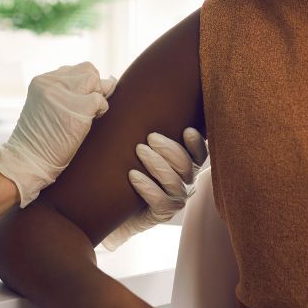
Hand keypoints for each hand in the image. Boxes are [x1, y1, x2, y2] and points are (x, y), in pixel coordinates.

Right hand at [0, 63, 117, 206]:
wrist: (28, 160)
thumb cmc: (41, 139)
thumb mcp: (47, 106)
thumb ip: (69, 91)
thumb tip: (109, 81)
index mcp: (42, 81)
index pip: (75, 70)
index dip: (83, 85)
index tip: (77, 103)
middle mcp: (51, 82)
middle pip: (88, 70)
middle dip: (93, 87)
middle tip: (86, 108)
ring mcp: (64, 94)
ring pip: (95, 81)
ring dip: (97, 97)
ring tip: (87, 115)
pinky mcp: (78, 108)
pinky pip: (101, 101)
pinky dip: (101, 112)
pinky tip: (89, 123)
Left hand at [102, 127, 207, 249]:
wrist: (107, 205)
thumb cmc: (121, 168)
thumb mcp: (131, 143)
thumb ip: (137, 123)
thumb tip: (120, 92)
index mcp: (183, 164)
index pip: (199, 154)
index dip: (197, 143)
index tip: (186, 130)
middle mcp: (184, 182)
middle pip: (187, 166)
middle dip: (171, 149)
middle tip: (150, 137)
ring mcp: (174, 199)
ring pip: (175, 182)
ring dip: (158, 165)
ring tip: (139, 150)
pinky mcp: (161, 214)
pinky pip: (161, 202)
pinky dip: (148, 187)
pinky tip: (133, 176)